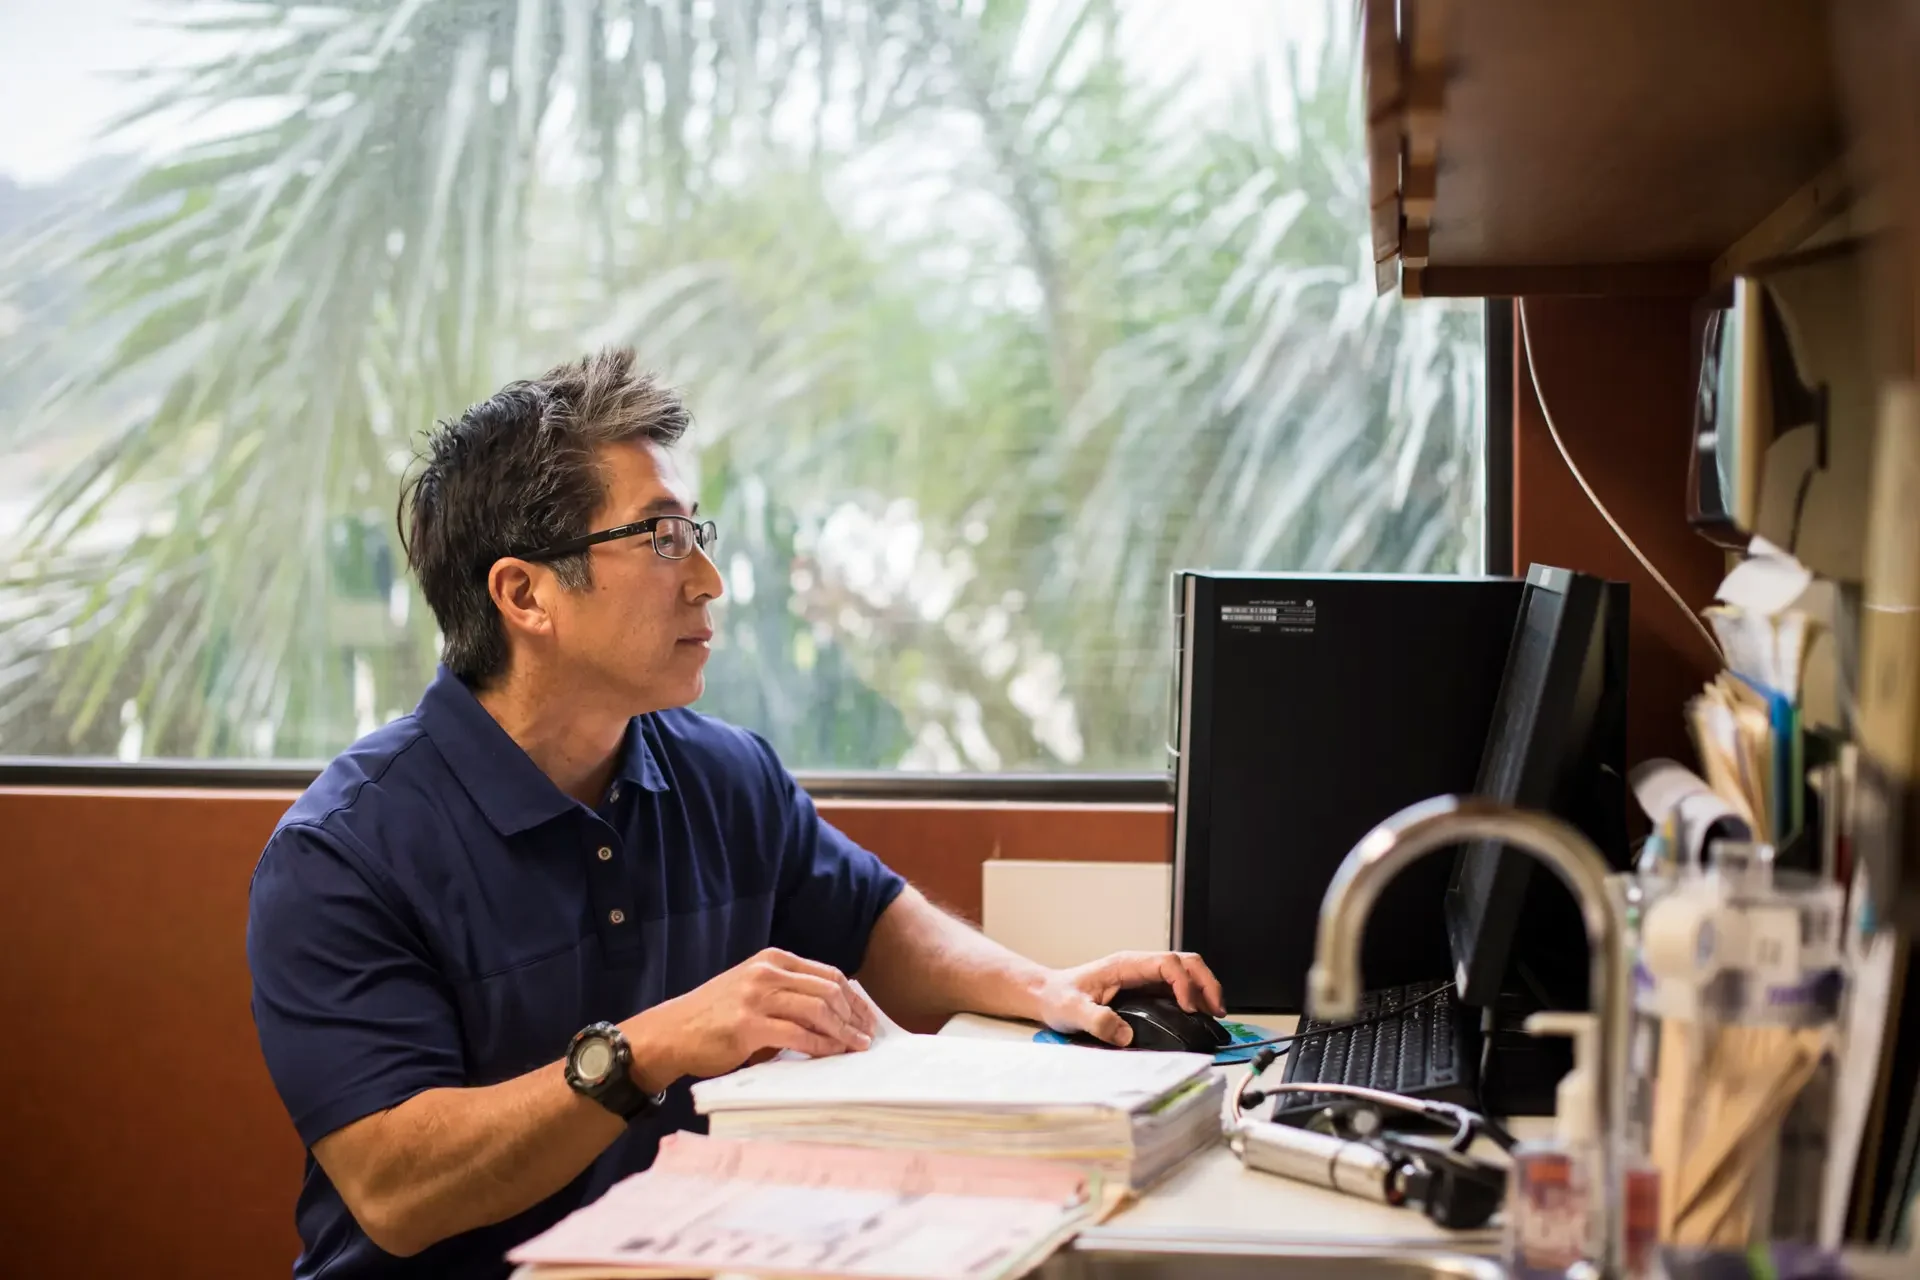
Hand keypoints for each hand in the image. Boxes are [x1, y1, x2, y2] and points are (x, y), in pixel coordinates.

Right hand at [623, 948, 876, 1088]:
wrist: (671, 1032)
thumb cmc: (716, 1015)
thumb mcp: (755, 990)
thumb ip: (789, 993)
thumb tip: (836, 1012)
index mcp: (772, 959)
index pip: (828, 975)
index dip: (854, 998)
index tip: (867, 1019)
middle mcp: (767, 972)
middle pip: (828, 991)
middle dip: (854, 1016)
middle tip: (867, 1037)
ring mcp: (756, 997)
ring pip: (817, 1010)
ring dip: (842, 1032)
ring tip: (855, 1047)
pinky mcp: (748, 1025)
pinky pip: (797, 1034)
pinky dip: (819, 1045)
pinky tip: (830, 1054)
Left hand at [1034, 950, 1225, 1046]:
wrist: (1047, 994)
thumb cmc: (1058, 997)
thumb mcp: (1072, 1010)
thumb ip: (1096, 1021)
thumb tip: (1125, 1035)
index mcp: (1126, 965)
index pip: (1167, 963)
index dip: (1184, 984)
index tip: (1190, 1008)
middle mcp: (1139, 967)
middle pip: (1186, 962)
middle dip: (1206, 983)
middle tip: (1217, 1010)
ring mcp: (1143, 977)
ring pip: (1186, 972)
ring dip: (1205, 989)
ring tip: (1215, 1014)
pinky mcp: (1145, 990)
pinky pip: (1177, 987)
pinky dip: (1195, 998)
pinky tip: (1200, 1015)